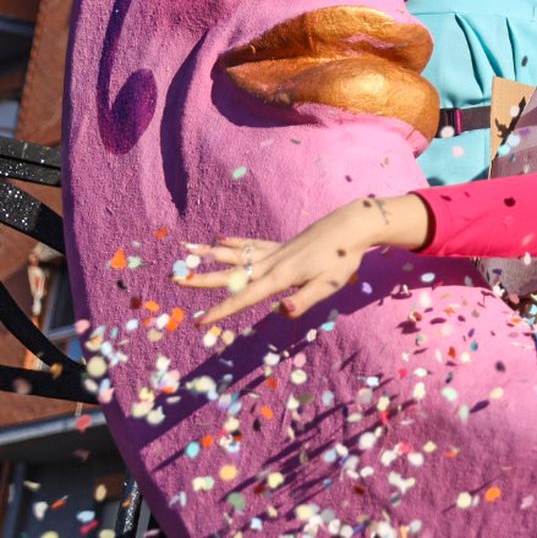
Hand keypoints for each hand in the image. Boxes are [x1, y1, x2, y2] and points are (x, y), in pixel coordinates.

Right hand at [175, 195, 429, 323]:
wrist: (351, 226)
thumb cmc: (343, 258)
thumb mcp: (329, 285)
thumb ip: (303, 300)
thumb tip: (280, 312)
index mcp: (280, 277)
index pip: (245, 297)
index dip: (222, 311)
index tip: (200, 321)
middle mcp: (271, 262)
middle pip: (231, 273)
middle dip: (202, 279)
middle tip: (175, 280)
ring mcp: (274, 251)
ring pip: (235, 253)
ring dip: (209, 254)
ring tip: (185, 250)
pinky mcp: (280, 244)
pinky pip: (251, 244)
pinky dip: (234, 242)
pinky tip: (219, 238)